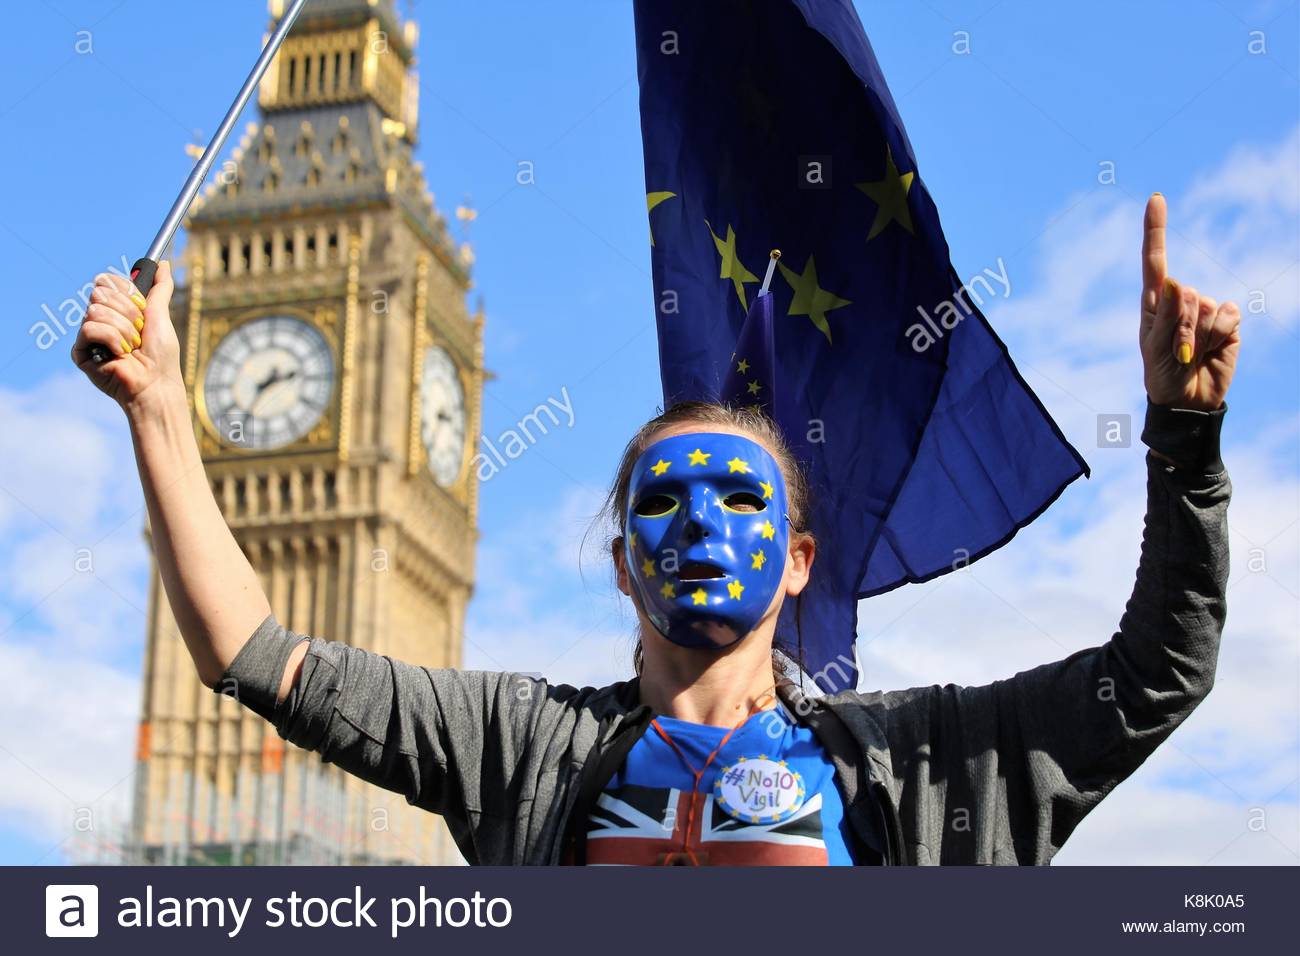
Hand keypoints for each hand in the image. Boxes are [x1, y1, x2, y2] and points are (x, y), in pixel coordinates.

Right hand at [70, 261, 183, 411]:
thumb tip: (164, 265)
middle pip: (100, 292)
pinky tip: (119, 354)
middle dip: (128, 312)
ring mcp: (88, 335)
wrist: (156, 383)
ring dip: (124, 330)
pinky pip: (90, 328)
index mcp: (116, 309)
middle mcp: (99, 319)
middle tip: (139, 332)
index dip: (126, 292)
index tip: (142, 308)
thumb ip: (160, 289)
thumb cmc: (162, 356)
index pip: (106, 281)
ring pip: (96, 310)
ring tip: (132, 347)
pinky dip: (112, 339)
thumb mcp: (162, 316)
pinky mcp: (80, 351)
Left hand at [1140, 194, 1240, 410]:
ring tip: (1191, 353)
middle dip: (1181, 326)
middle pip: (1185, 293)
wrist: (1188, 400)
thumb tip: (1177, 282)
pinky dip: (1219, 335)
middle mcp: (1181, 299)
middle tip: (1177, 351)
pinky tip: (1213, 349)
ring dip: (1199, 335)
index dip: (1156, 228)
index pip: (1155, 259)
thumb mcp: (1155, 349)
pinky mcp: (1229, 321)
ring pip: (1207, 306)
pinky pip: (1228, 316)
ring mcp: (1207, 308)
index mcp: (1155, 301)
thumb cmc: (1162, 374)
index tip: (1156, 198)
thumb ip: (1166, 317)